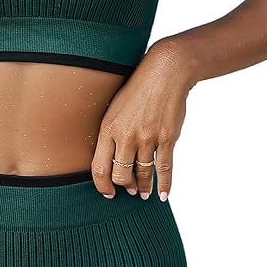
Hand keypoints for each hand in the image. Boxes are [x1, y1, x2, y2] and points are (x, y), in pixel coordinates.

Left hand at [91, 39, 195, 199]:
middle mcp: (126, 136)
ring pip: (142, 174)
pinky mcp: (167, 138)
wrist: (165, 72)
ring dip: (143, 187)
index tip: (107, 192)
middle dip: (124, 187)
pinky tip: (162, 194)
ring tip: (143, 194)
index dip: (102, 185)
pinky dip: (163, 184)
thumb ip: (110, 132)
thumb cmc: (137, 88)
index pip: (99, 167)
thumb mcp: (113, 107)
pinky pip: (164, 168)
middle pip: (121, 175)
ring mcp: (148, 138)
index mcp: (108, 128)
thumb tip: (110, 156)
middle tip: (128, 190)